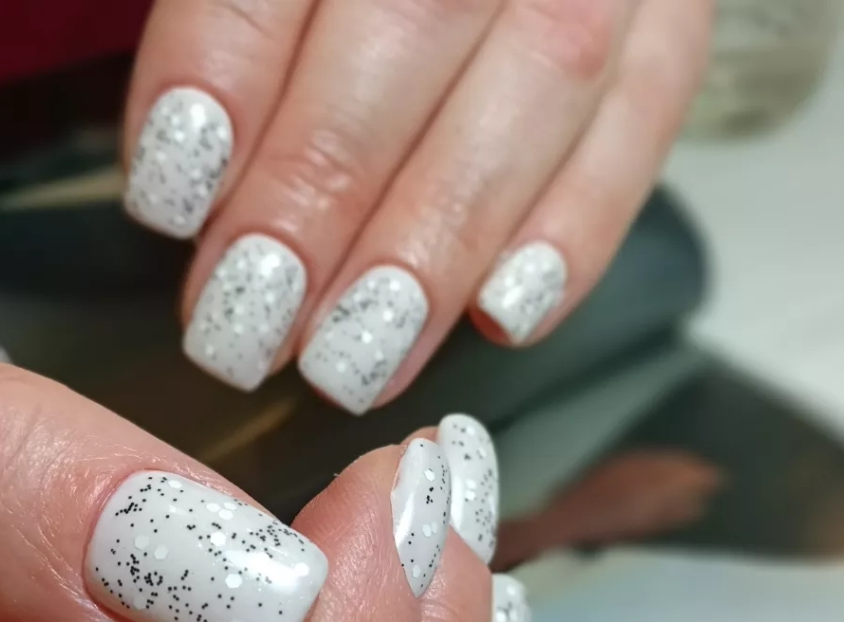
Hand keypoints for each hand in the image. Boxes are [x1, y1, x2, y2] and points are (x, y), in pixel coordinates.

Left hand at [122, 0, 711, 412]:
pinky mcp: (672, 27)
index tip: (171, 204)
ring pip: (538, 86)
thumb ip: (241, 17)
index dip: (222, 77)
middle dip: (317, 198)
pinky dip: (574, 236)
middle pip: (410, 25)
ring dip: (435, 247)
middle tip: (246, 329)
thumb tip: (192, 171)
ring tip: (350, 364)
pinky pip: (645, 123)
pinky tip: (500, 321)